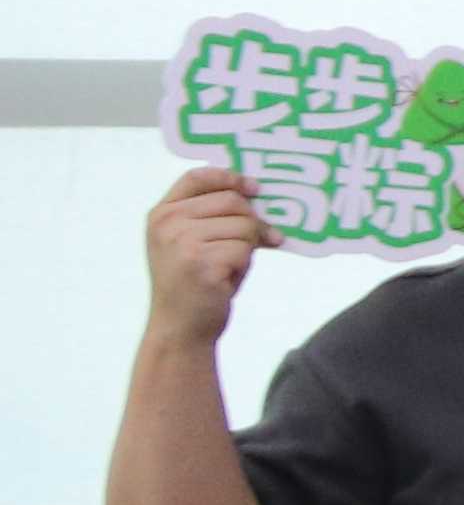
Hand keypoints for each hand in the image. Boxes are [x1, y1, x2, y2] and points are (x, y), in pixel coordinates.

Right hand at [142, 169, 267, 345]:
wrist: (181, 327)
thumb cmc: (195, 283)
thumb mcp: (194, 242)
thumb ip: (214, 216)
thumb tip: (261, 196)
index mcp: (162, 213)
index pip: (198, 176)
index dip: (230, 177)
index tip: (254, 188)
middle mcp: (167, 223)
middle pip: (232, 201)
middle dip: (252, 221)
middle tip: (257, 241)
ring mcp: (181, 242)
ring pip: (244, 225)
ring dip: (249, 246)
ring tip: (229, 266)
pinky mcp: (201, 262)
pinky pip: (245, 249)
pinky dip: (245, 265)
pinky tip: (227, 279)